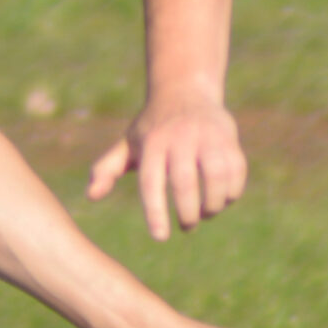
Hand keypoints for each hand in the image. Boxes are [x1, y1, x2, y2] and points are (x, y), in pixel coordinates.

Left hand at [87, 88, 245, 240]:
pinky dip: (232, 191)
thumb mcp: (128, 144)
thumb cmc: (153, 128)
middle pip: (184, 182)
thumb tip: (91, 195)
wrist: (185, 90)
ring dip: (213, 204)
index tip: (160, 237)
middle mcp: (179, 138)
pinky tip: (223, 199)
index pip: (151, 183)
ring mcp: (206, 136)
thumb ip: (108, 168)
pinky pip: (236, 170)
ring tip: (206, 213)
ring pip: (215, 177)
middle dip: (187, 213)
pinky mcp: (228, 137)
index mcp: (151, 144)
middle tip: (186, 226)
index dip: (155, 212)